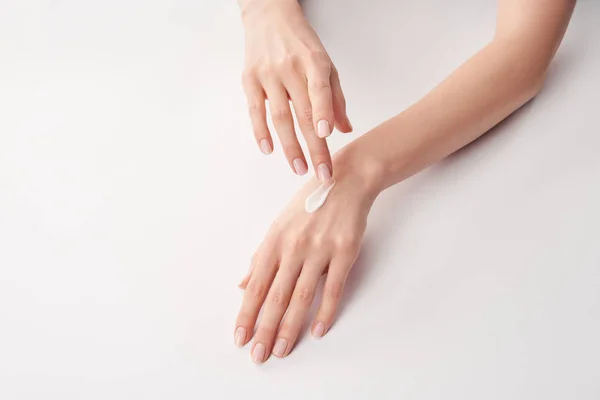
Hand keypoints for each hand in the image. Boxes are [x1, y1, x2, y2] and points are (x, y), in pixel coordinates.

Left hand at [233, 151, 379, 362]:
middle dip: (264, 329)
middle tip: (258, 356)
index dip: (246, 314)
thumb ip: (261, 258)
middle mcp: (293, 247)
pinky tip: (317, 330)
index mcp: (274, 241)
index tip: (240, 337)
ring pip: (301, 296)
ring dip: (289, 327)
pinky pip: (333, 288)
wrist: (344, 181)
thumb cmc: (308, 204)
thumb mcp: (278, 226)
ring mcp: (319, 250)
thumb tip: (242, 285)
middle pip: (275, 296)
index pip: (255, 286)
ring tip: (281, 349)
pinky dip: (325, 311)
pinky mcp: (344, 252)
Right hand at [240, 0, 352, 180]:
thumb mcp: (326, 64)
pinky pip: (255, 110)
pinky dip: (260, 131)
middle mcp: (290, 68)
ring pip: (279, 116)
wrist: (269, 16)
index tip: (326, 135)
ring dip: (290, 146)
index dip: (322, 112)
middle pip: (302, 113)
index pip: (319, 89)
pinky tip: (268, 150)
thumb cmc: (301, 44)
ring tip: (299, 169)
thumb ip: (335, 97)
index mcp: (314, 61)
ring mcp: (267, 74)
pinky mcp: (249, 79)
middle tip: (322, 173)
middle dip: (314, 147)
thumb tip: (344, 130)